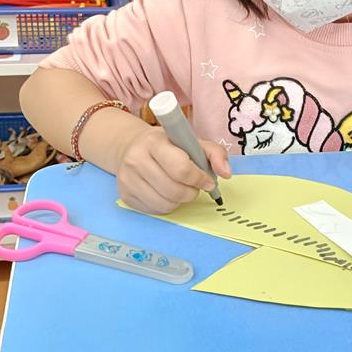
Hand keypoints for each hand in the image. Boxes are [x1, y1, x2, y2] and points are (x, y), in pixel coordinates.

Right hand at [115, 125, 230, 215]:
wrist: (130, 147)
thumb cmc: (167, 145)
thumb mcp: (192, 141)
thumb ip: (214, 153)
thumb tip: (226, 173)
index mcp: (155, 142)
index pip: (181, 168)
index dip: (199, 178)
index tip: (207, 181)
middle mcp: (136, 159)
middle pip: (173, 190)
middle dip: (192, 192)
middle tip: (195, 187)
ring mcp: (128, 179)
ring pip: (165, 204)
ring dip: (180, 201)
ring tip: (181, 189)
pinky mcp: (125, 195)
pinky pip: (155, 210)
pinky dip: (167, 205)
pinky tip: (167, 193)